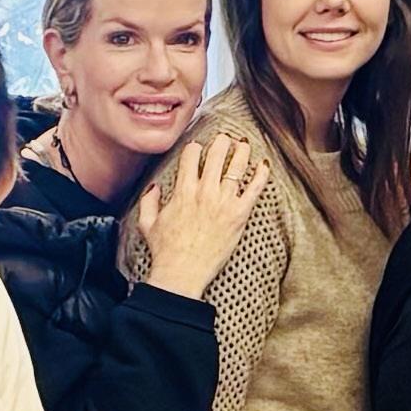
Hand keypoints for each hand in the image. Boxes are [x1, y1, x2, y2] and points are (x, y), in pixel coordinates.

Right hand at [138, 133, 267, 298]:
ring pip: (237, 167)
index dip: (195, 147)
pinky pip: (254, 188)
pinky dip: (261, 174)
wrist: (182, 272)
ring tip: (243, 143)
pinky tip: (263, 164)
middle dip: (221, 142)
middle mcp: (204, 192)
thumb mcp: (147, 223)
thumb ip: (149, 200)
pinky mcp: (239, 215)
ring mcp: (224, 202)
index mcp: (182, 190)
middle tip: (225, 138)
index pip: (192, 155)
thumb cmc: (165, 250)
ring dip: (241, 151)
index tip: (198, 148)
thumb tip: (154, 186)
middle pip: (216, 154)